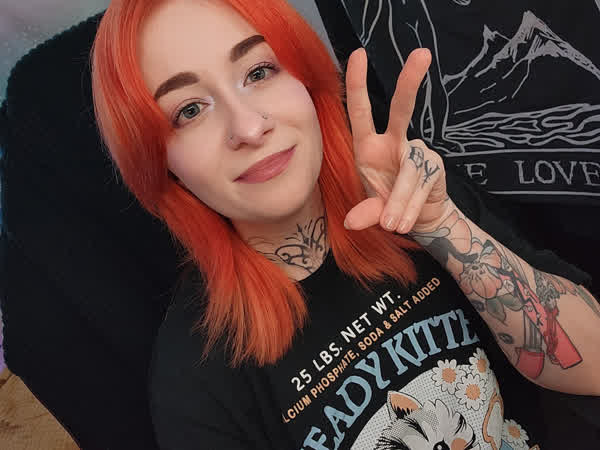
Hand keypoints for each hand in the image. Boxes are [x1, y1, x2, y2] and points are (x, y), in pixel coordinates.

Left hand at [343, 48, 449, 233]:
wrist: (419, 221)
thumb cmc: (387, 207)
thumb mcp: (372, 210)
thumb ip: (365, 213)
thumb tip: (352, 224)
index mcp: (368, 147)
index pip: (361, 111)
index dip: (357, 83)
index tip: (358, 54)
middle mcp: (393, 142)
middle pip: (403, 109)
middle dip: (410, 82)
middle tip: (422, 54)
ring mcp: (417, 151)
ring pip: (408, 171)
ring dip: (399, 202)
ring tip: (393, 225)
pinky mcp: (434, 165)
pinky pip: (421, 184)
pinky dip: (411, 206)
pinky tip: (407, 221)